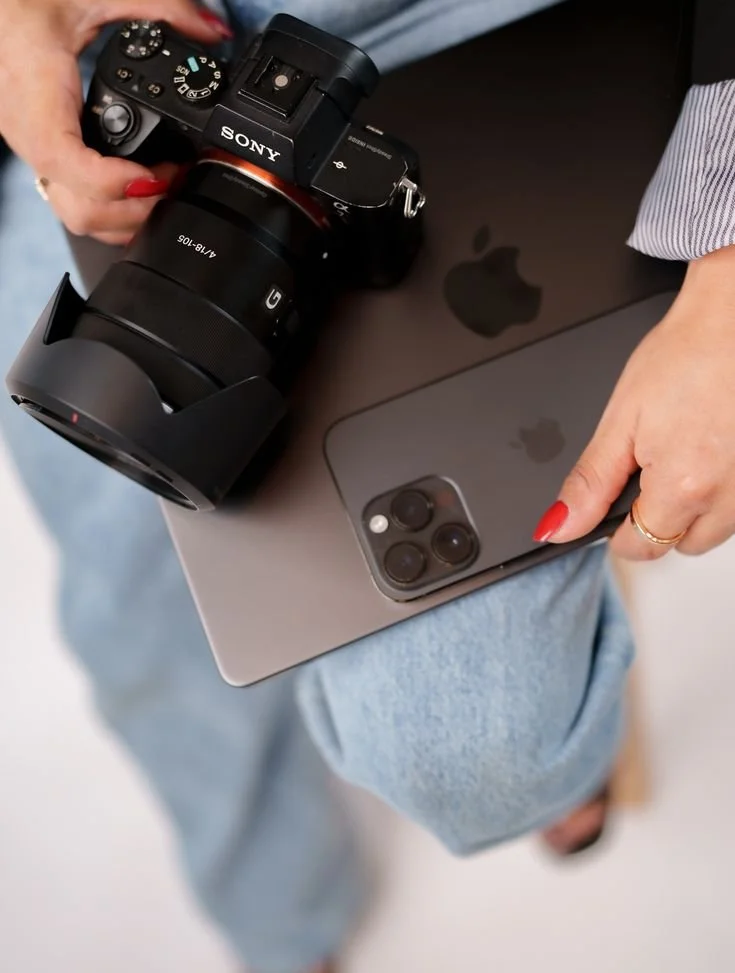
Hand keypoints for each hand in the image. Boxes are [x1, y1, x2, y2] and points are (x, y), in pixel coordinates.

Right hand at [0, 0, 231, 244]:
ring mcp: (33, 152)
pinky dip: (113, 210)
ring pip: (77, 216)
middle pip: (79, 209)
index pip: (66, 162)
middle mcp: (29, 133)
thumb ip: (159, 7)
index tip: (155, 176)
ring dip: (126, 216)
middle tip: (174, 182)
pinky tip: (142, 189)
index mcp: (35, 94)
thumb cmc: (23, 5)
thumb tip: (215, 31)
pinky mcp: (42, 157)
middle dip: (134, 210)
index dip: (114, 182)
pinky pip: (74, 203)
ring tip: (164, 186)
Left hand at [533, 243, 734, 560]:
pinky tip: (716, 449)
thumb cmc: (688, 353)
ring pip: (717, 528)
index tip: (616, 506)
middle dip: (660, 519)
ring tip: (689, 450)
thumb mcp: (621, 419)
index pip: (641, 546)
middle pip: (682, 544)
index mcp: (684, 487)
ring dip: (696, 507)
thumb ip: (590, 482)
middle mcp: (729, 497)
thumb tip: (559, 526)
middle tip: (654, 467)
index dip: (619, 530)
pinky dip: (726, 489)